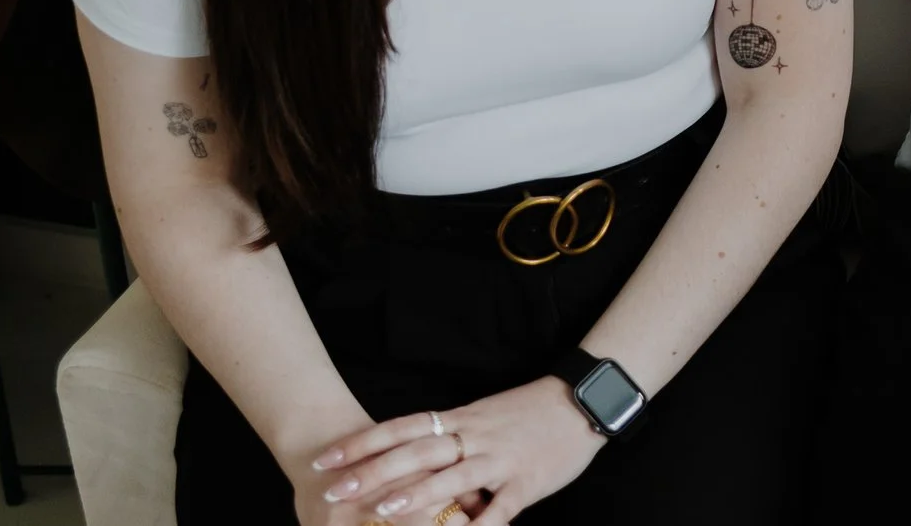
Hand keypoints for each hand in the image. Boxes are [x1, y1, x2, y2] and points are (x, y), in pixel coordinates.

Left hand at [310, 377, 606, 522]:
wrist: (583, 401)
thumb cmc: (529, 410)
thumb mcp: (484, 415)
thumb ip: (450, 434)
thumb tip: (408, 454)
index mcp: (463, 418)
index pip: (403, 427)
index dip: (363, 443)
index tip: (326, 458)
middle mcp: (475, 436)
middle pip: (417, 452)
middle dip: (372, 472)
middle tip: (332, 490)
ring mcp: (501, 459)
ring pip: (453, 477)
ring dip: (417, 495)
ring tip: (382, 511)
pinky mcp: (527, 481)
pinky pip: (499, 508)